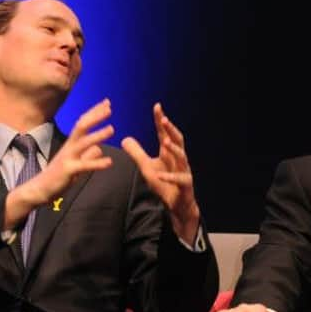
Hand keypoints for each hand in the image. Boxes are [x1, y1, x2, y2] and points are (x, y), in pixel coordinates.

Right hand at [4, 99, 113, 228]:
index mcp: (71, 144)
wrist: (39, 189)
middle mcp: (69, 147)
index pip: (83, 123)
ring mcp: (68, 158)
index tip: (107, 103)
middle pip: (82, 126)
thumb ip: (87, 156)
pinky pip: (84, 165)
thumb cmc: (57, 176)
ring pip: (83, 143)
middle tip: (109, 107)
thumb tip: (99, 149)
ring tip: (112, 129)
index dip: (94, 113)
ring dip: (97, 135)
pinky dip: (97, 163)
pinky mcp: (68, 170)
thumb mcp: (75, 164)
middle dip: (95, 116)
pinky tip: (109, 162)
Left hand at [122, 103, 198, 243]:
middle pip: (177, 140)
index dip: (160, 120)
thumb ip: (137, 153)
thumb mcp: (146, 167)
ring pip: (182, 156)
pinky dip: (169, 177)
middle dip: (171, 130)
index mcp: (169, 153)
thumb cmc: (164, 184)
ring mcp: (184, 170)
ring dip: (174, 149)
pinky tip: (160, 175)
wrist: (177, 204)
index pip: (164, 133)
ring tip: (166, 142)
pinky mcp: (185, 184)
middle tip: (164, 120)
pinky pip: (178, 179)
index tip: (157, 106)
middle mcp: (178, 158)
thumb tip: (125, 138)